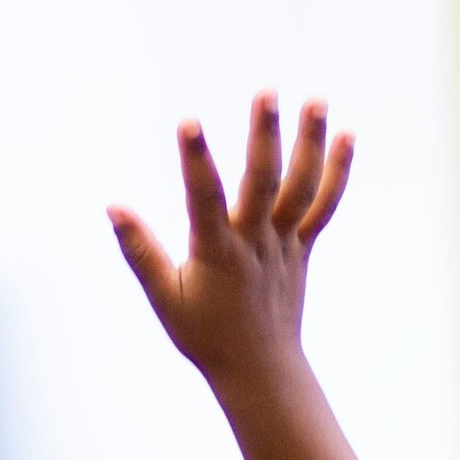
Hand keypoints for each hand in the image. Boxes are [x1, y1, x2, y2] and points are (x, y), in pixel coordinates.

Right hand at [110, 96, 352, 389]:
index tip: (188, 122)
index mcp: (217, 253)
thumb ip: (140, 252)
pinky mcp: (302, 248)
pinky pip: (324, 206)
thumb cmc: (204, 335)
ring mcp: (284, 244)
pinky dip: (337, 173)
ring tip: (315, 100)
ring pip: (301, 189)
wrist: (259, 368)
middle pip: (263, 183)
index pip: (204, 199)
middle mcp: (255, 243)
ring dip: (310, 144)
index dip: (196, 161)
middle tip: (266, 91)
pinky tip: (345, 135)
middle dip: (264, 136)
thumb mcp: (164, 298)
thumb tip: (113, 207)